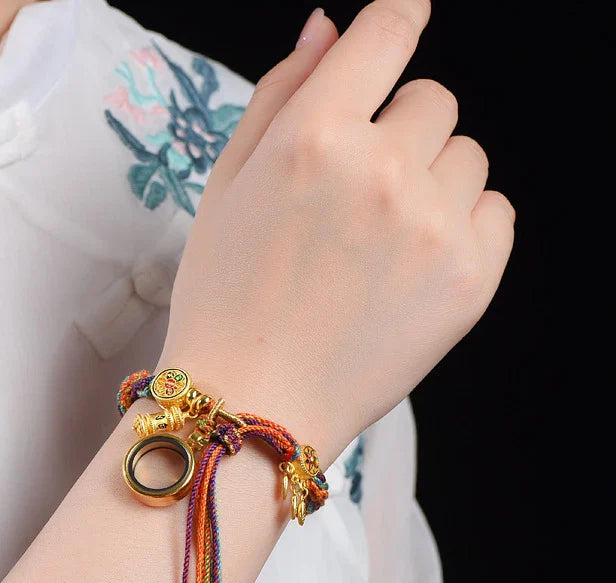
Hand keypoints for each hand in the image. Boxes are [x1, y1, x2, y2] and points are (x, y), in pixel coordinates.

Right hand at [157, 0, 514, 463]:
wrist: (252, 403)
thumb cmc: (226, 299)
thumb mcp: (226, 187)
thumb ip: (280, 95)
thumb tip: (328, 26)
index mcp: (313, 139)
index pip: (388, 32)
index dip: (397, 21)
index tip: (400, 26)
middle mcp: (380, 172)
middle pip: (433, 100)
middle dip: (398, 131)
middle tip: (356, 194)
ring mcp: (433, 229)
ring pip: (468, 157)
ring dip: (431, 180)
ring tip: (380, 240)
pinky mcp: (470, 282)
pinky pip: (497, 212)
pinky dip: (463, 226)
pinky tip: (412, 265)